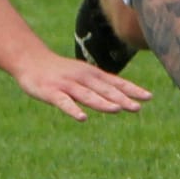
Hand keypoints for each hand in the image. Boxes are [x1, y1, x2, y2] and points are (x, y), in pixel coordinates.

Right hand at [13, 49, 150, 120]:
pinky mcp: (52, 92)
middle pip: (105, 90)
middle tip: (138, 107)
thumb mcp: (83, 74)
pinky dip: (73, 110)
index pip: (116, 83)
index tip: (149, 97)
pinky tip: (82, 118)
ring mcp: (67, 85)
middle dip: (122, 98)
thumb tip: (121, 95)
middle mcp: (82, 78)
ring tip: (117, 109)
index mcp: (92, 74)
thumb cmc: (60, 70)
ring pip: (87, 95)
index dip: (132, 89)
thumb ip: (99, 85)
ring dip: (103, 103)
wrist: (31, 60)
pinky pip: (64, 102)